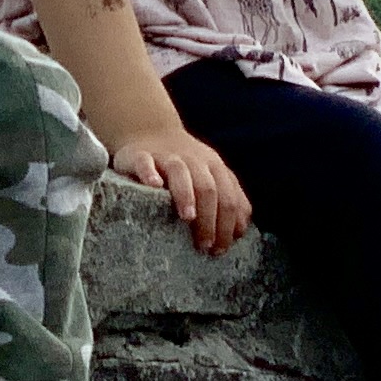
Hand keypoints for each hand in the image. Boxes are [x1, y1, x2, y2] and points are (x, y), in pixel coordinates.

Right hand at [107, 125, 252, 254]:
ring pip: (181, 173)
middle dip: (210, 218)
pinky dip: (150, 173)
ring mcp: (167, 157)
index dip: (229, 223)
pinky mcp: (141, 155)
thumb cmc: (185, 166)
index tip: (221, 248)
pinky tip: (154, 186)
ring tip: (188, 218)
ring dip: (187, 195)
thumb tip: (240, 231)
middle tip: (204, 245)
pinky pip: (145, 162)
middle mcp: (194, 160)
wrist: (150, 132)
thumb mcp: (211, 177)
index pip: (228, 196)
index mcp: (214, 167)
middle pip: (208, 188)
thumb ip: (228, 199)